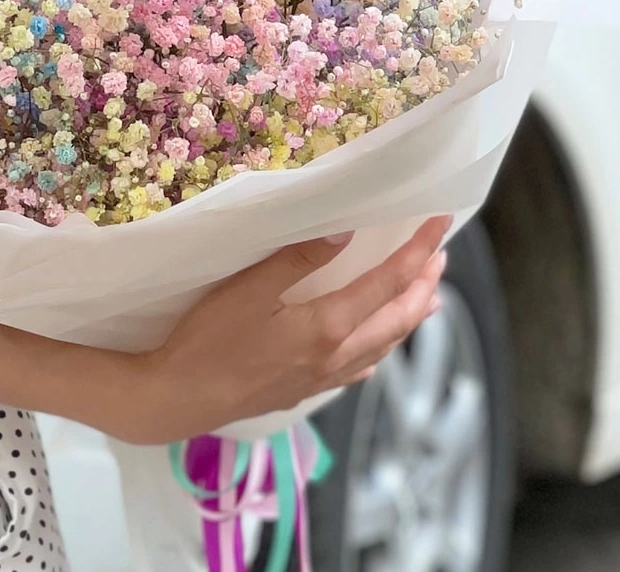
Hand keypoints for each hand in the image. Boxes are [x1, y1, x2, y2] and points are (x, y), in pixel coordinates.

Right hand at [112, 217, 449, 444]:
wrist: (179, 397)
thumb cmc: (209, 339)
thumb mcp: (247, 288)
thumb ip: (298, 258)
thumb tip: (346, 232)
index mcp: (328, 326)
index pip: (388, 283)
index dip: (417, 251)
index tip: (440, 223)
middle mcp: (337, 356)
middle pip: (397, 319)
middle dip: (423, 285)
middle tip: (439, 256)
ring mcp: (322, 378)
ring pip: (382, 347)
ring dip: (409, 318)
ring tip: (426, 299)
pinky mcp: (303, 390)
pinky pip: (358, 369)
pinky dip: (377, 350)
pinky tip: (372, 353)